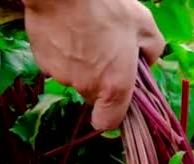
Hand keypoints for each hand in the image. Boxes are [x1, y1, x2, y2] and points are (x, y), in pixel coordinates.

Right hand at [23, 0, 164, 129]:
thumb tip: (147, 61)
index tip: (117, 99)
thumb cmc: (109, 6)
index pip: (108, 123)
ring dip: (80, 63)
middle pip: (93, 95)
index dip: (112, 115)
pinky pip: (56, 63)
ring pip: (74, 77)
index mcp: (115, 85)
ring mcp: (61, 75)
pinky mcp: (41, 61)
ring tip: (87, 34)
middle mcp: (86, 86)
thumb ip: (152, 50)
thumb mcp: (145, 25)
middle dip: (100, 79)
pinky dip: (62, 52)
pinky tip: (68, 30)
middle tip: (106, 50)